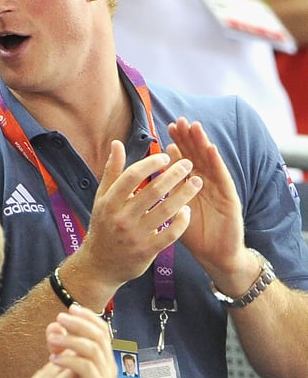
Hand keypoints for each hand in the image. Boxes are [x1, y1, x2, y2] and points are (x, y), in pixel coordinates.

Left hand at [45, 306, 116, 377]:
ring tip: (52, 337)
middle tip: (60, 316)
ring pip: (93, 348)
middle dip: (79, 322)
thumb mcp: (65, 376)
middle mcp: (108, 366)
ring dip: (71, 339)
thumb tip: (53, 328)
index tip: (69, 309)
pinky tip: (53, 359)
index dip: (87, 317)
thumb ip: (61, 353)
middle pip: (100, 334)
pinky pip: (86, 368)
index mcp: (103, 361)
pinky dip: (69, 360)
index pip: (101, 330)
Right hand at [76, 140, 202, 299]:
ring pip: (166, 211)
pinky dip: (182, 220)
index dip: (151, 164)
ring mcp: (135, 236)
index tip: (165, 156)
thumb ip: (112, 172)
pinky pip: (171, 233)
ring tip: (197, 182)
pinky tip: (187, 209)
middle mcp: (121, 219)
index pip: (131, 176)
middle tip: (189, 163)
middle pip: (152, 191)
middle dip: (174, 175)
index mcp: (109, 203)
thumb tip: (117, 144)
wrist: (99, 266)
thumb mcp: (102, 199)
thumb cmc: (103, 226)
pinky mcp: (147, 251)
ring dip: (184, 194)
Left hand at [165, 117, 246, 278]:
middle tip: (179, 121)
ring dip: (202, 144)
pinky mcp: (230, 198)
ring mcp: (219, 189)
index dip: (178, 144)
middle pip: (197, 156)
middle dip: (188, 138)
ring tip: (194, 127)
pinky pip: (222, 178)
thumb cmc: (194, 235)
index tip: (168, 128)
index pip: (185, 160)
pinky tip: (210, 150)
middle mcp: (207, 183)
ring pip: (210, 162)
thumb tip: (147, 178)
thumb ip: (164, 194)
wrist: (215, 256)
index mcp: (192, 185)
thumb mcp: (175, 211)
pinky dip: (217, 163)